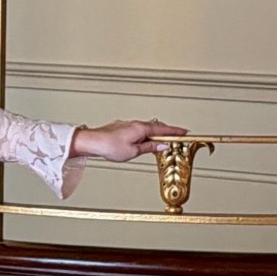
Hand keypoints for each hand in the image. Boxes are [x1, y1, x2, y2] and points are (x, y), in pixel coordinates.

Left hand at [72, 118, 187, 163]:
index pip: (163, 130)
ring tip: (160, 143)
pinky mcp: (121, 127)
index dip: (175, 132)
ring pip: (146, 128)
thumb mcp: (134, 151)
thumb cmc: (109, 146)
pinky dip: (145, 134)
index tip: (185, 132)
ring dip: (155, 134)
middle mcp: (135, 124)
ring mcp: (128, 125)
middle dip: (167, 132)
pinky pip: (138, 130)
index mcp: (141, 128)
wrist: (92, 141)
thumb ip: (149, 148)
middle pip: (156, 127)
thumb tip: (162, 146)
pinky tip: (143, 141)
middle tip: (176, 137)